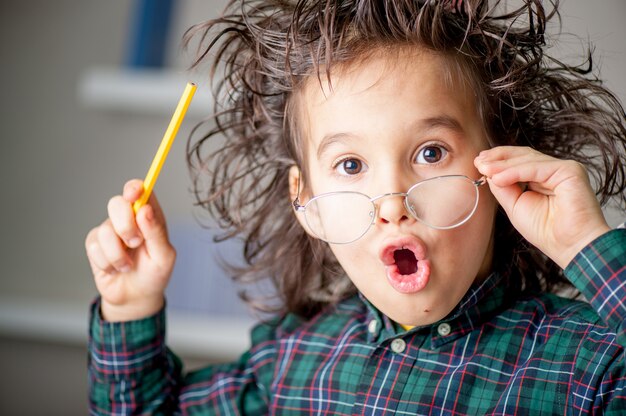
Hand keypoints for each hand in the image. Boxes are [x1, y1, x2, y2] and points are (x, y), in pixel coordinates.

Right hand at [85, 179, 175, 321]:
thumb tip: (145, 209)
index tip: (134, 195)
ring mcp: (110, 230)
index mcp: (149, 216)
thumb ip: (156, 232)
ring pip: (105, 230)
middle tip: (135, 243)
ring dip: (117, 254)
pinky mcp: (95, 244)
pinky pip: (94, 247)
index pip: (140, 191)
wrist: (135, 297)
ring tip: (128, 266)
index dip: (134, 188)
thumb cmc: (154, 274)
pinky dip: (107, 263)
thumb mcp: (164, 257)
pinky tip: (115, 269)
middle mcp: (129, 219)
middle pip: (117, 203)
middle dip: (124, 225)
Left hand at [474, 146, 610, 268]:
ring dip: (503, 164)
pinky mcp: (570, 171)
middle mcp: (554, 171)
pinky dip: (516, 172)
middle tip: (478, 161)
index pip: (518, 162)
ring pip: (528, 160)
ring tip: (484, 169)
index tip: (478, 162)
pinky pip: (537, 168)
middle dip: (498, 158)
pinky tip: (499, 178)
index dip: (498, 160)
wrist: (570, 246)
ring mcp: (563, 169)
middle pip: (523, 156)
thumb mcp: (515, 206)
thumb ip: (503, 188)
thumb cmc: (546, 231)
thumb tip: (487, 171)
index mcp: (542, 178)